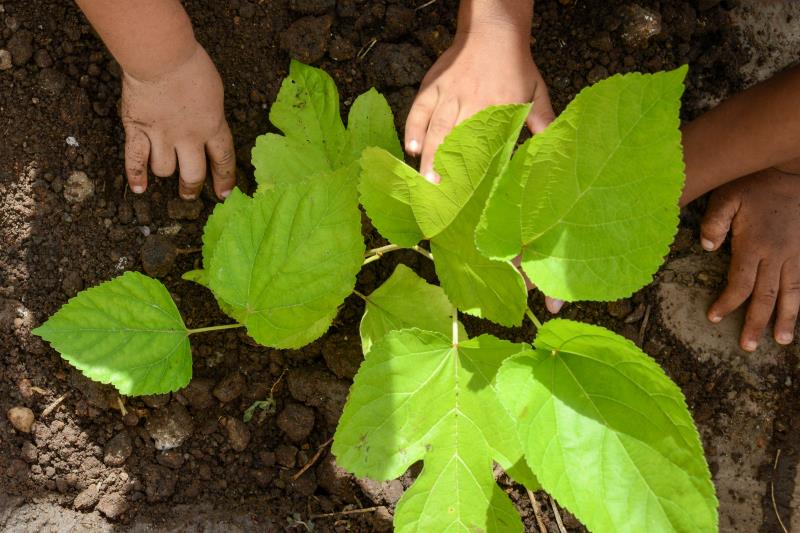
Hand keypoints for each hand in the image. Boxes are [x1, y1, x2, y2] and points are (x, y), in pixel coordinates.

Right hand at [121, 42, 235, 199]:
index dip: (225, 180)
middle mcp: (189, 137)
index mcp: (212, 127)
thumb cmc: (191, 66)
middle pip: (194, 174)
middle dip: (192, 187)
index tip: (225, 195)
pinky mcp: (138, 129)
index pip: (223, 161)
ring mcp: (162, 135)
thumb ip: (212, 115)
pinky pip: (136, 159)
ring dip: (165, 173)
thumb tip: (209, 127)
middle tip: (189, 194)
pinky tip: (139, 188)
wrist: (161, 57)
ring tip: (165, 173)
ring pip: (165, 169)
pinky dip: (135, 175)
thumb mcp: (215, 92)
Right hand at [404, 26, 553, 181]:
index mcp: (497, 109)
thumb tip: (553, 146)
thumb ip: (543, 121)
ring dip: (430, 155)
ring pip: (436, 129)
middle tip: (442, 192)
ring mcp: (449, 95)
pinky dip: (413, 128)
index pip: (486, 147)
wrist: (493, 31)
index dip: (478, 170)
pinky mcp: (433, 86)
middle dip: (448, 168)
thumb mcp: (536, 92)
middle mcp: (470, 104)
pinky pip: (419, 109)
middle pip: (456, 142)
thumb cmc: (516, 65)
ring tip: (426, 179)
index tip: (473, 191)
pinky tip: (411, 147)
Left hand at [700, 166, 799, 349]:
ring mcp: (795, 254)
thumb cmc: (754, 183)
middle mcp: (776, 255)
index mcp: (753, 245)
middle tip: (748, 347)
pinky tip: (796, 313)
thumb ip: (715, 221)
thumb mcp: (727, 195)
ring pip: (791, 293)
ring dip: (785, 318)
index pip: (739, 284)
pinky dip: (799, 300)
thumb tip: (706, 246)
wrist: (791, 170)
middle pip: (765, 296)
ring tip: (781, 341)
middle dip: (756, 323)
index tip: (714, 317)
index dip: (727, 303)